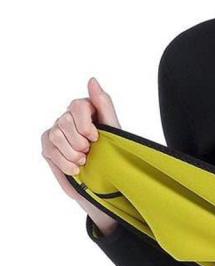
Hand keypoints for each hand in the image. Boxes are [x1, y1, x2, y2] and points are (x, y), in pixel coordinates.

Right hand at [41, 77, 120, 234]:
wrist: (107, 184)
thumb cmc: (113, 155)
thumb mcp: (114, 130)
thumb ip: (104, 104)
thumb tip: (92, 81)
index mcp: (86, 111)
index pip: (78, 106)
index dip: (85, 124)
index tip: (96, 138)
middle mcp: (69, 118)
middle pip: (65, 121)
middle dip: (80, 142)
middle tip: (90, 152)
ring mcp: (57, 132)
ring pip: (56, 136)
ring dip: (72, 153)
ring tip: (84, 161)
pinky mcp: (49, 147)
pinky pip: (50, 150)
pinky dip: (65, 162)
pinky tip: (76, 168)